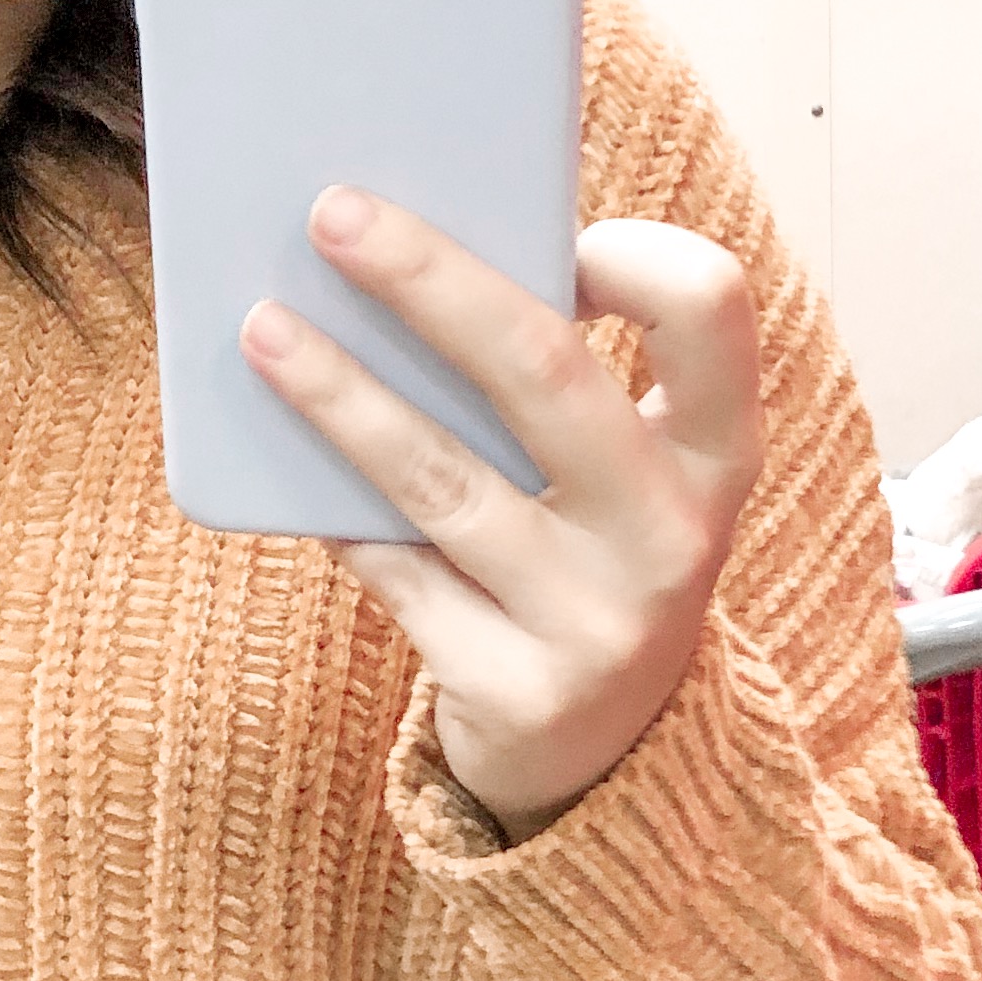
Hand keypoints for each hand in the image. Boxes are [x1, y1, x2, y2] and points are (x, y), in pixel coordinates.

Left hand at [242, 193, 762, 842]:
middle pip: (546, 372)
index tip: (552, 235)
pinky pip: (398, 572)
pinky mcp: (516, 690)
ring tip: (263, 329)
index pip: (708, 311)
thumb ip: (562, 391)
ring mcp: (597, 622)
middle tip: (334, 215)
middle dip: (432, 279)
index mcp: (718, 455)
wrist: (602, 765)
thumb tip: (406, 259)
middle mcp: (672, 535)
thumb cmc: (587, 568)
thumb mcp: (622, 484)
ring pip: (443, 478)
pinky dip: (335, 510)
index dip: (631, 255)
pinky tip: (280, 458)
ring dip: (341, 392)